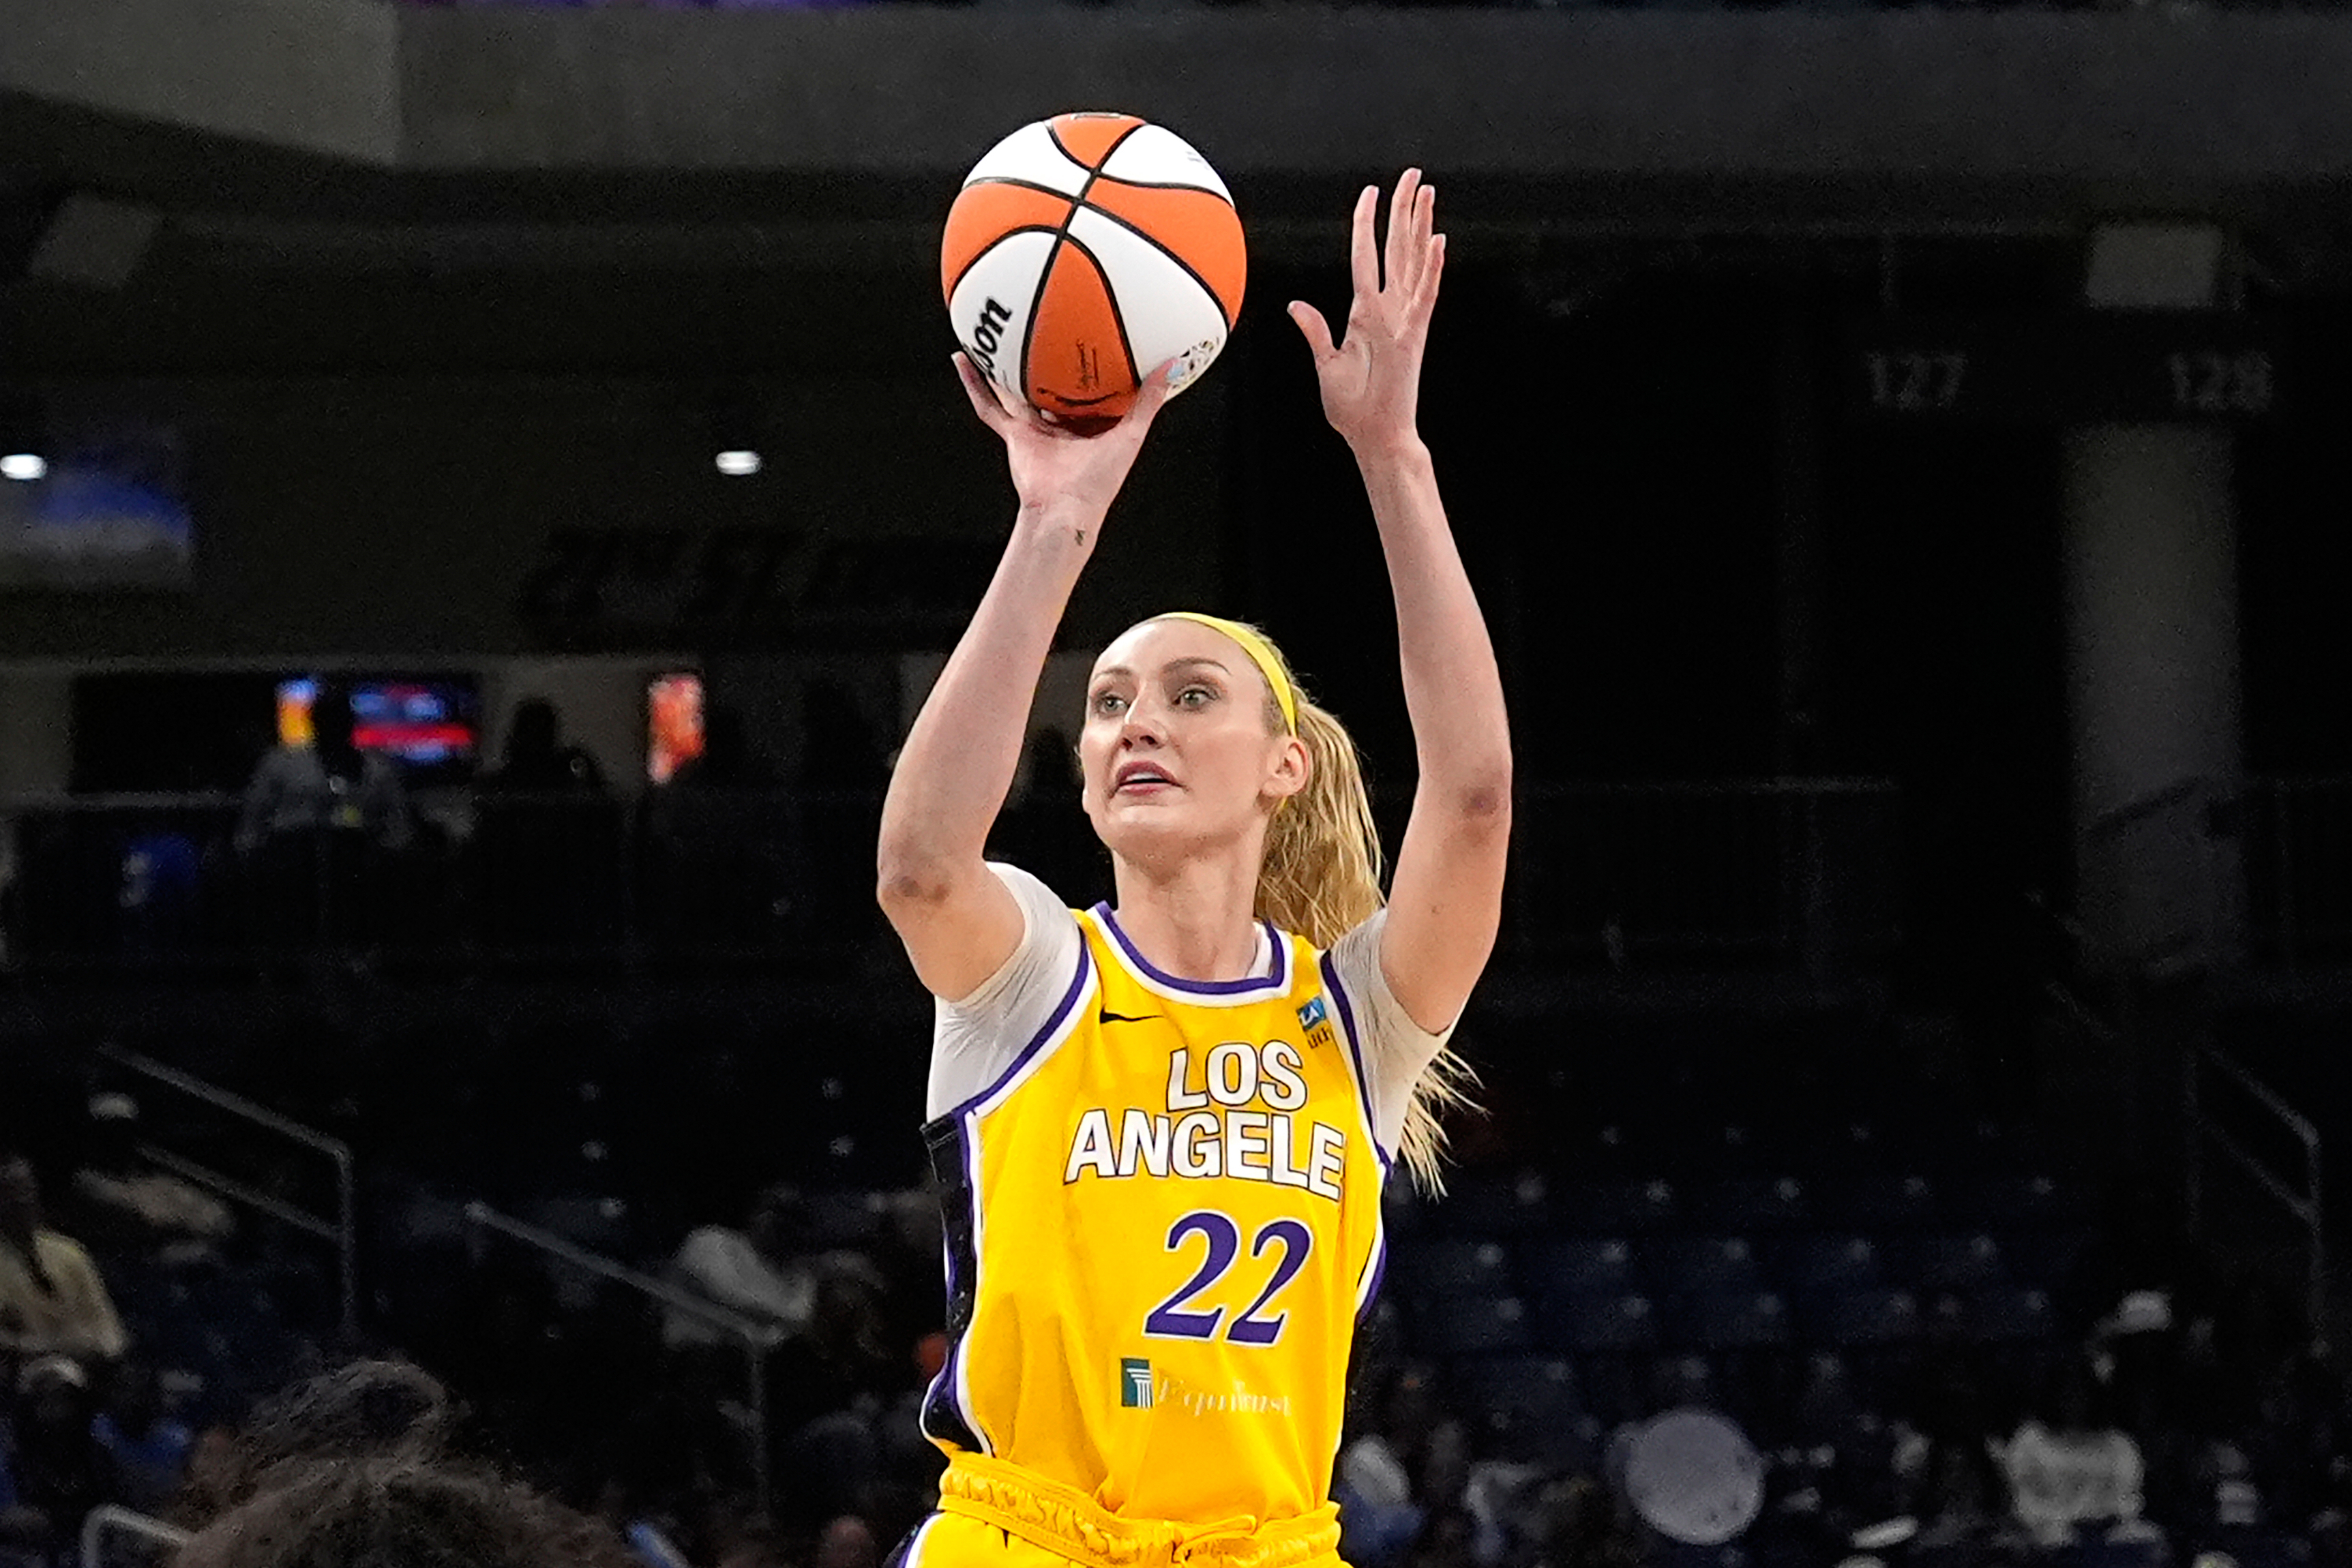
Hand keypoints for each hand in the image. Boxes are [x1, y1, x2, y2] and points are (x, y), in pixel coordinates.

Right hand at [953, 354, 1176, 528]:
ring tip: (990, 336)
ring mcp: (1034, 429)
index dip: (1086, 367)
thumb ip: (1148, 400)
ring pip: (1013, 390)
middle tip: (1038, 328)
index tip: (1089, 338)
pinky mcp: (1014, 435)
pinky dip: (973, 385)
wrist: (1066, 507)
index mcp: (1089, 425)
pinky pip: (989, 406)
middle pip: (1047, 386)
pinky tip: (963, 360)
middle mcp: (1060, 425)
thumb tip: (1172, 365)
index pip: (1087, 390)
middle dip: (1042, 361)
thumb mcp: (1132, 434)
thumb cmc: (1099, 482)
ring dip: (1000, 366)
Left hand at [1289, 170, 1444, 454]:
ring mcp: (1403, 320)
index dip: (1368, 223)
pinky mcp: (1413, 336)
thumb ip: (1314, 331)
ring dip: (1420, 226)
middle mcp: (1388, 309)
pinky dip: (1430, 270)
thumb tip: (1296, 305)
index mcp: (1364, 312)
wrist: (1374, 437)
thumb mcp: (1326, 363)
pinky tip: (1437, 242)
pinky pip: (1423, 296)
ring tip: (1426, 192)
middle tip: (1412, 175)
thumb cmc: (1353, 408)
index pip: (1367, 255)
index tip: (1371, 193)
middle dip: (1403, 210)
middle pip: (1397, 248)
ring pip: (1412, 261)